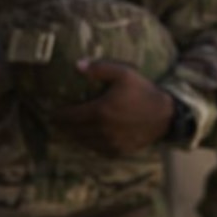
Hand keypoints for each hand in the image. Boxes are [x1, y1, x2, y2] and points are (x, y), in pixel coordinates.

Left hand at [51, 59, 174, 155]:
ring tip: (68, 131)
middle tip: (56, 123)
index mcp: (100, 111)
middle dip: (63, 127)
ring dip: (74, 137)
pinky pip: (98, 150)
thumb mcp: (123, 74)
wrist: (166, 116)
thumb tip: (77, 65)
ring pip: (84, 142)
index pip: (71, 116)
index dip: (59, 116)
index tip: (51, 113)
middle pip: (75, 131)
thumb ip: (100, 69)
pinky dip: (89, 145)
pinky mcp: (119, 151)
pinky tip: (87, 140)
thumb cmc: (143, 91)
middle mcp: (102, 130)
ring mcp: (111, 143)